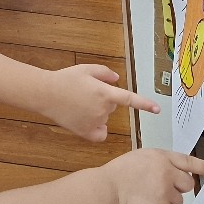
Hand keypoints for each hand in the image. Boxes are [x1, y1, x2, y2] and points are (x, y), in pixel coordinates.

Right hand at [41, 65, 161, 141]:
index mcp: (105, 93)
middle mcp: (102, 109)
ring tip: (78, 104)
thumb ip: (104, 73)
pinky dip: (97, 129)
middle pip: (112, 106)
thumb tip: (116, 79)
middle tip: (85, 93)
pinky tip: (87, 122)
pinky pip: (99, 133)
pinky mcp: (85, 132)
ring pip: (104, 118)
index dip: (145, 104)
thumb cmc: (65, 79)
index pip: (130, 99)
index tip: (157, 109)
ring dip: (97, 113)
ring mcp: (94, 122)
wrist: (45, 93)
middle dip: (104, 100)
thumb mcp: (86, 69)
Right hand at [107, 149, 203, 203]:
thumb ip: (161, 163)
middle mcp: (168, 172)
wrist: (108, 188)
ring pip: (180, 202)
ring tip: (149, 198)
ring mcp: (166, 191)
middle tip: (161, 190)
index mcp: (162, 157)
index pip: (189, 161)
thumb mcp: (142, 158)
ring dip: (169, 203)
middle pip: (188, 185)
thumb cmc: (121, 173)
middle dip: (178, 189)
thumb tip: (176, 174)